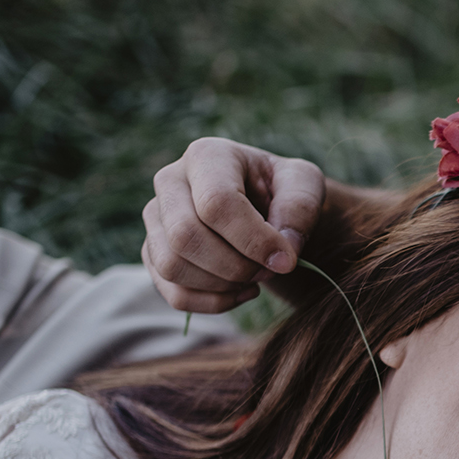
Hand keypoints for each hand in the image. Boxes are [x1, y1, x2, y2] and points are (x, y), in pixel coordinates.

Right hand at [141, 138, 326, 312]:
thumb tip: (283, 249)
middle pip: (185, 237)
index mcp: (207, 156)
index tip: (287, 260)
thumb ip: (300, 208)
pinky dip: (213, 303)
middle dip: (235, 266)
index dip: (253, 240)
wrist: (266, 206)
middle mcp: (170, 181)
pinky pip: (173, 293)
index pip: (216, 204)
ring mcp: (156, 219)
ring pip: (172, 267)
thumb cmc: (283, 191)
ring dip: (223, 285)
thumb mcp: (304, 184)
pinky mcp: (154, 252)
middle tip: (269, 269)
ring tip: (257, 277)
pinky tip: (242, 291)